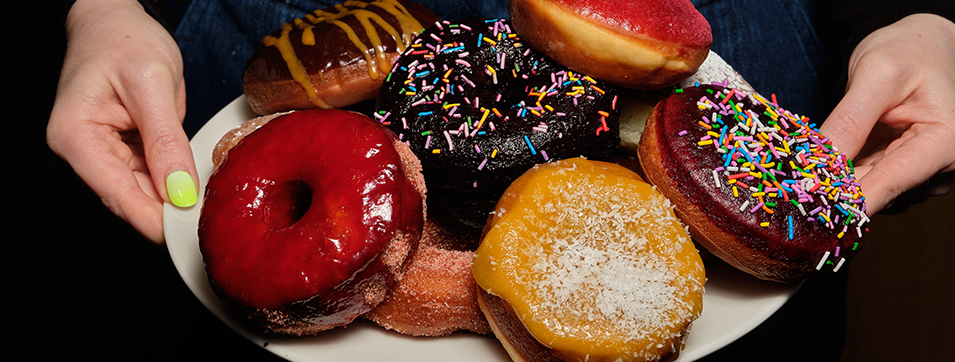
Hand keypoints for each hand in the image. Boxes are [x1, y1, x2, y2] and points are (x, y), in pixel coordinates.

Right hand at [47, 0, 194, 242]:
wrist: (117, 22)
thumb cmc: (124, 40)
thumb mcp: (151, 82)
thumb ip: (165, 138)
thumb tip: (179, 190)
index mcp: (75, 136)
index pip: (116, 193)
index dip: (153, 218)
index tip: (185, 233)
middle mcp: (82, 152)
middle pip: (129, 199)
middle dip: (168, 210)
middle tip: (209, 220)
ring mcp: (103, 154)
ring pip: (144, 192)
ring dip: (175, 196)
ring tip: (210, 197)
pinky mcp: (123, 152)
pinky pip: (152, 177)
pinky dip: (175, 180)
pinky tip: (198, 179)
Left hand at [821, 13, 954, 215]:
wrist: (922, 46)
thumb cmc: (910, 51)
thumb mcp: (877, 75)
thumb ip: (850, 121)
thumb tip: (819, 166)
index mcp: (945, 144)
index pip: (887, 185)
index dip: (843, 201)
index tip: (807, 205)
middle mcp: (940, 166)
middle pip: (874, 191)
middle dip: (833, 185)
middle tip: (794, 177)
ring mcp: (922, 173)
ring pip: (866, 189)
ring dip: (836, 177)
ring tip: (811, 158)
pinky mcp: (903, 171)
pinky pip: (866, 179)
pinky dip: (843, 170)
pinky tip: (827, 156)